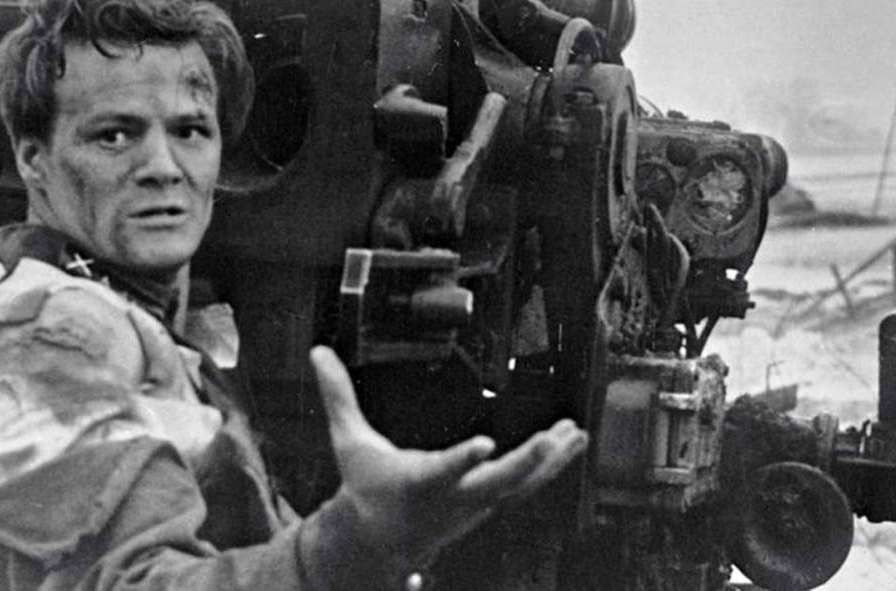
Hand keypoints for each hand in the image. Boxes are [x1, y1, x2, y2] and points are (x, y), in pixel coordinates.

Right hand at [310, 346, 587, 574]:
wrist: (378, 542)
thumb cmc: (367, 487)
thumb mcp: (349, 442)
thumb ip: (338, 396)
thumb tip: (318, 353)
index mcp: (417, 482)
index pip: (442, 471)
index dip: (462, 460)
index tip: (484, 445)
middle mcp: (453, 496)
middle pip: (495, 484)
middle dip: (524, 464)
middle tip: (549, 440)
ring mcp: (476, 503)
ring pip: (521, 485)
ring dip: (551, 459)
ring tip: (577, 434)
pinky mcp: (489, 502)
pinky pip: (527, 484)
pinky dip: (551, 463)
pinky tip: (571, 441)